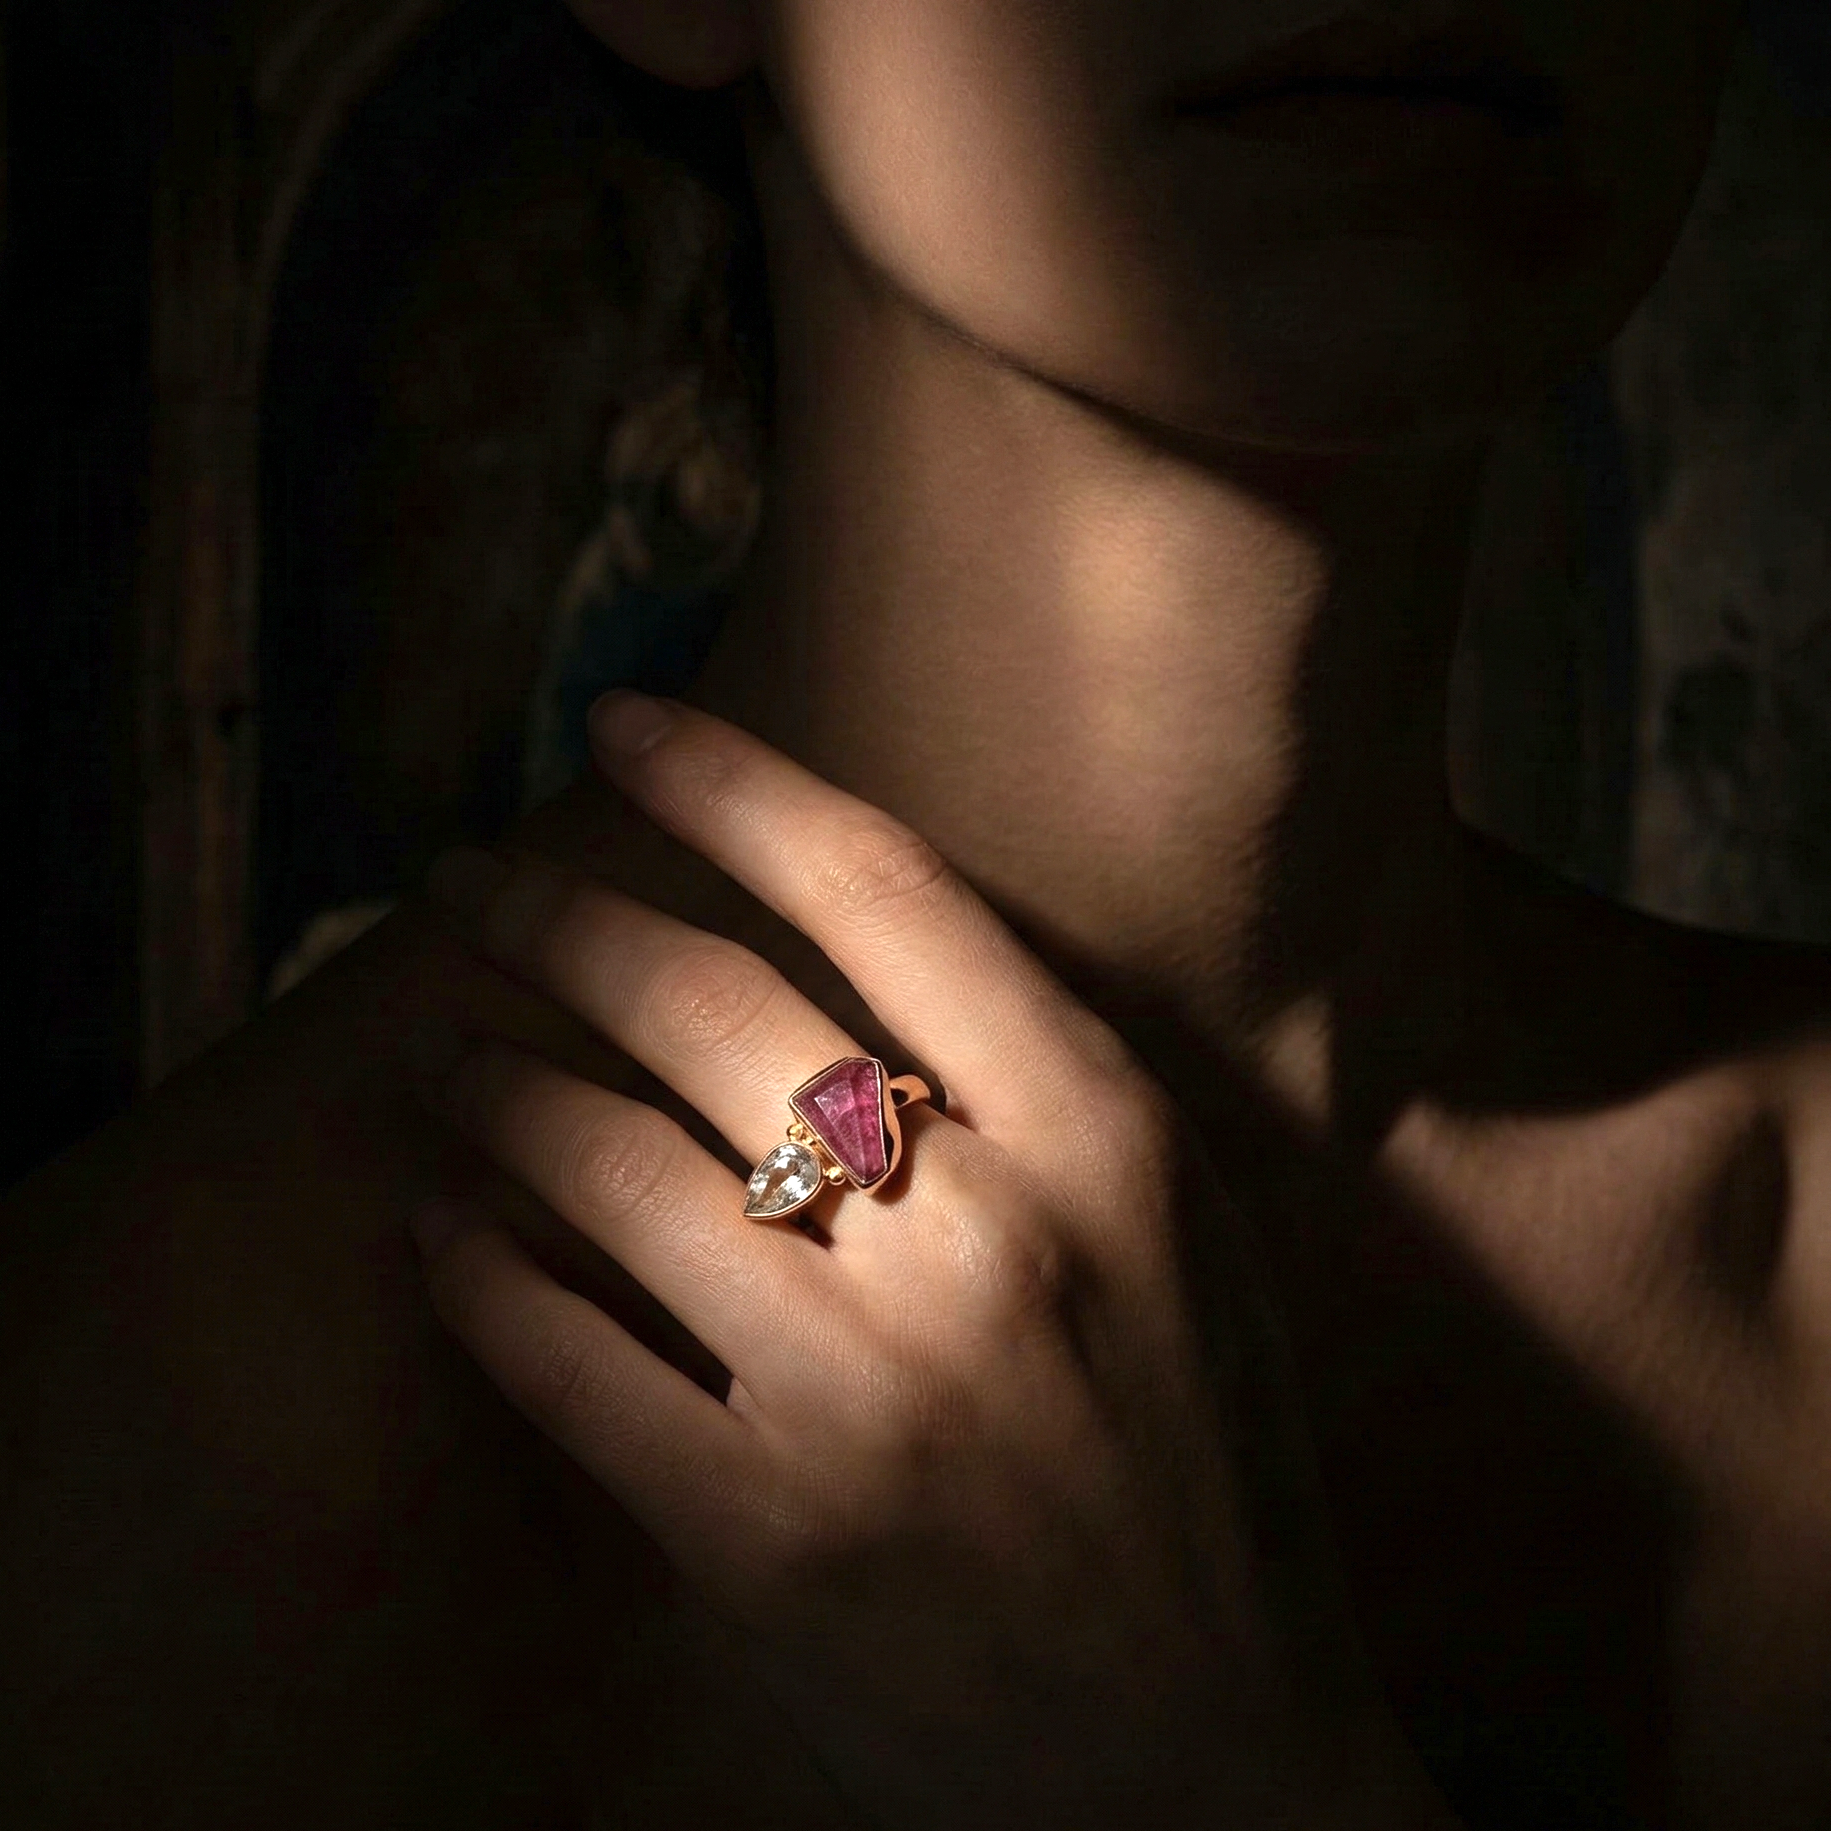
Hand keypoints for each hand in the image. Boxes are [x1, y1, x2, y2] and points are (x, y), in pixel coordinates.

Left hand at [409, 693, 1448, 1830]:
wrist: (1222, 1765)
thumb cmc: (1210, 1477)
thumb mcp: (1185, 1246)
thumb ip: (1044, 1099)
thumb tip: (842, 971)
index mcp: (1107, 1143)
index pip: (888, 891)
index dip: (736, 783)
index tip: (624, 721)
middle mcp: (981, 1241)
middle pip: (709, 1005)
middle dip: (558, 916)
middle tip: (474, 884)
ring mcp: (866, 1394)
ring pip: (606, 1166)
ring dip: (495, 1088)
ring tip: (443, 1057)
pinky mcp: (765, 1540)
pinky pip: (565, 1361)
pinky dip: (479, 1278)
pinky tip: (440, 1232)